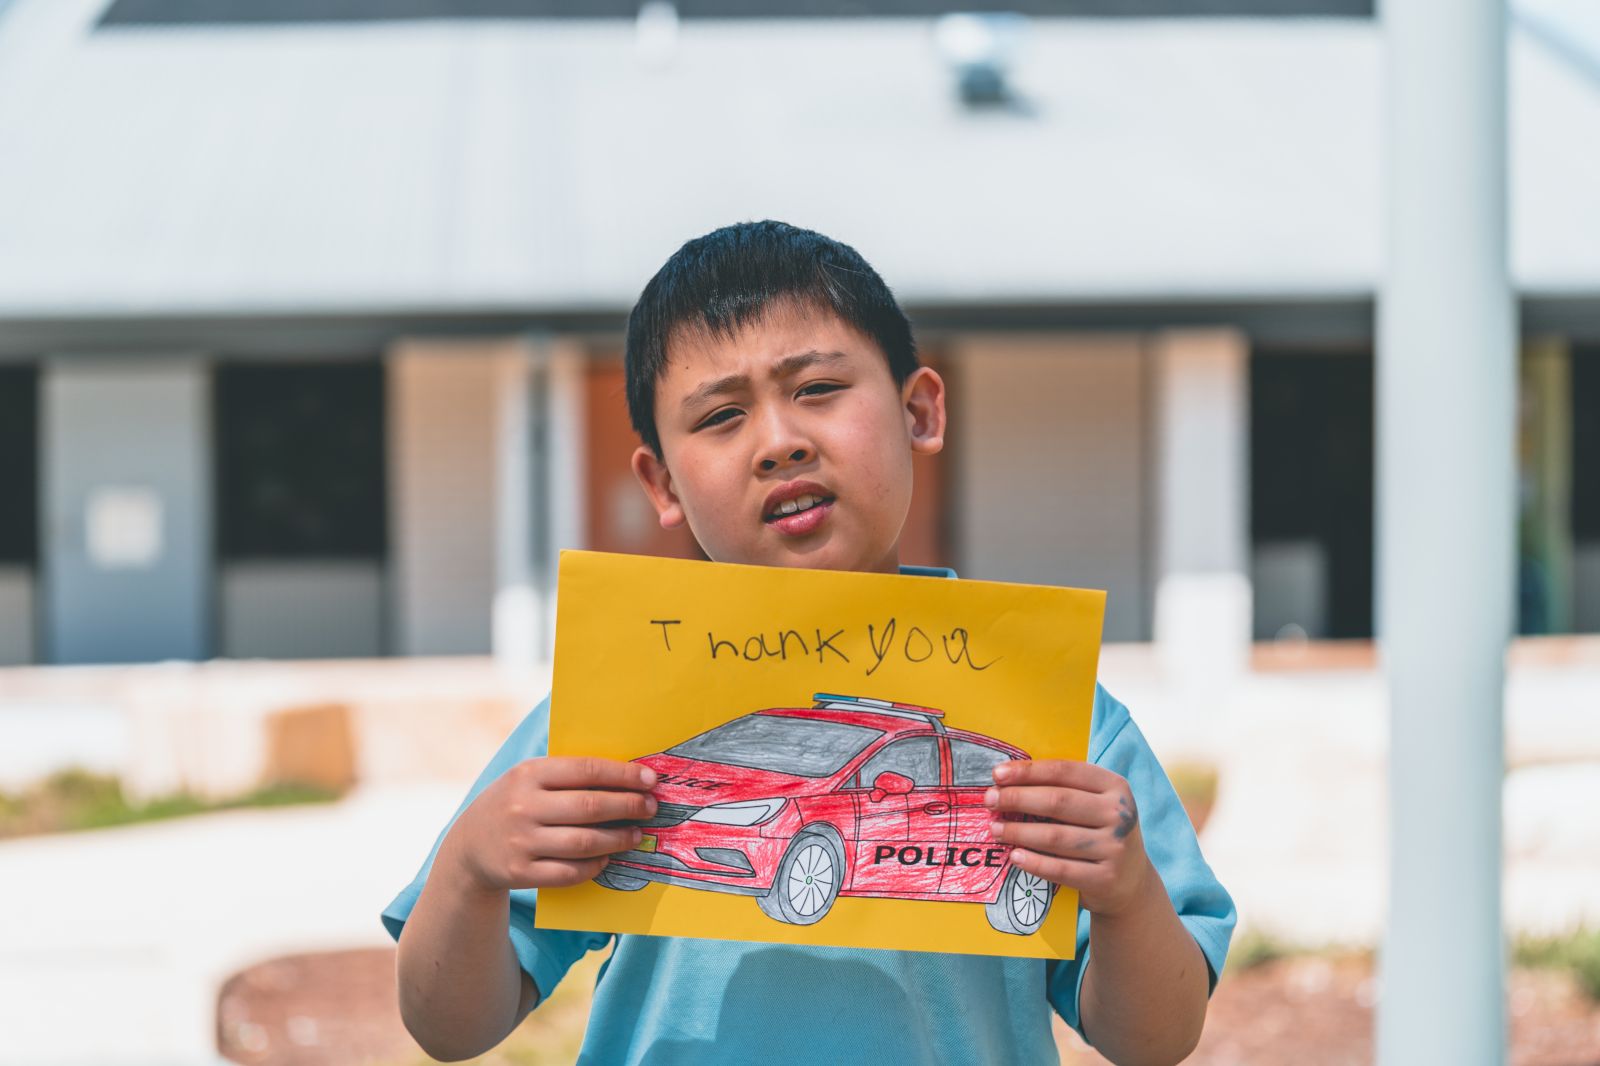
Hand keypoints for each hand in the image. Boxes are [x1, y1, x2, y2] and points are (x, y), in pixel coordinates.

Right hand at [440, 756, 657, 893]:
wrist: (469, 846)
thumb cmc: (513, 803)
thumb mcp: (528, 778)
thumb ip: (567, 774)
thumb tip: (626, 774)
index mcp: (528, 774)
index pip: (586, 770)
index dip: (623, 775)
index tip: (650, 780)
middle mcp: (523, 806)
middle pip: (590, 807)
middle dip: (628, 807)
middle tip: (650, 807)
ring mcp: (521, 842)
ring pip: (584, 843)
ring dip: (618, 840)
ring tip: (636, 835)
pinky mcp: (521, 873)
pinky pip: (569, 872)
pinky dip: (594, 866)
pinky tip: (607, 858)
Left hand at [985, 760, 1151, 916]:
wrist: (1131, 882)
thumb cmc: (1099, 833)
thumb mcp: (1095, 805)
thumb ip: (1064, 789)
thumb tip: (1008, 780)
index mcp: (1115, 786)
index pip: (1065, 771)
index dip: (1028, 771)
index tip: (997, 773)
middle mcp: (1119, 814)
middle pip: (1057, 801)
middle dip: (1017, 799)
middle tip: (990, 800)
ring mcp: (1115, 847)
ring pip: (1055, 836)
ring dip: (1019, 831)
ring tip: (996, 829)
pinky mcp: (1105, 878)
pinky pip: (1060, 869)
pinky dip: (1034, 862)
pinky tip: (1014, 856)